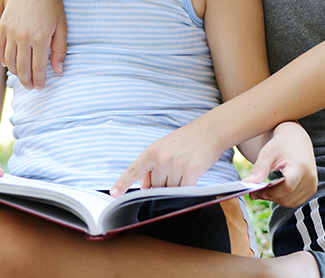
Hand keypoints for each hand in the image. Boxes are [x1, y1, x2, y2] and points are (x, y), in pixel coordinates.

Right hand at [0, 0, 66, 89]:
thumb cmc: (52, 3)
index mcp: (41, 39)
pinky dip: (2, 59)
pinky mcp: (2, 25)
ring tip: (21, 78)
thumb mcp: (62, 26)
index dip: (39, 80)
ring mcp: (10, 32)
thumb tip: (58, 71)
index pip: (38, 68)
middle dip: (27, 81)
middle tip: (31, 87)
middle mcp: (23, 37)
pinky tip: (7, 65)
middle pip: (22, 67)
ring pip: (9, 60)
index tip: (41, 86)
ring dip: (15, 72)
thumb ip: (60, 50)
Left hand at [110, 121, 227, 196]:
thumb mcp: (164, 148)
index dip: (122, 183)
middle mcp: (161, 159)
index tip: (114, 194)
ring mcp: (175, 165)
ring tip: (186, 167)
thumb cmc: (187, 140)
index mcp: (151, 152)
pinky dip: (189, 187)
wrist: (210, 130)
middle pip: (156, 187)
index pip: (133, 170)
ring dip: (178, 184)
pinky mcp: (191, 171)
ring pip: (170, 190)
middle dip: (164, 184)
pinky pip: (185, 190)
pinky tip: (194, 175)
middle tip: (177, 168)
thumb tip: (145, 187)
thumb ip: (152, 166)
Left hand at [243, 122, 316, 207]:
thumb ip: (259, 169)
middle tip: (255, 193)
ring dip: (275, 200)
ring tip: (264, 191)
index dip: (271, 192)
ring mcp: (312, 184)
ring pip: (290, 203)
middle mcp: (310, 177)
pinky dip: (283, 199)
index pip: (288, 187)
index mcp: (300, 165)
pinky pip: (295, 202)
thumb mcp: (267, 154)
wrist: (297, 139)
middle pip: (287, 197)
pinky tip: (274, 191)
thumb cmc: (280, 145)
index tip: (256, 191)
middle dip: (269, 197)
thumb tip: (246, 184)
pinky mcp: (312, 189)